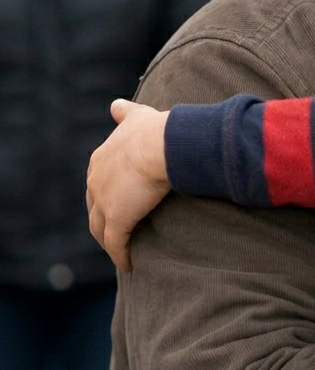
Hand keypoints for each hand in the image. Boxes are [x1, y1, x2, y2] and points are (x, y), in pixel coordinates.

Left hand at [86, 99, 170, 270]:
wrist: (163, 145)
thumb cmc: (157, 129)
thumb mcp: (137, 115)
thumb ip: (125, 112)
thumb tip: (116, 105)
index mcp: (100, 159)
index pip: (99, 182)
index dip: (108, 193)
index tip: (119, 200)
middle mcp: (96, 181)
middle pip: (96, 208)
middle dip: (105, 219)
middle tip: (118, 229)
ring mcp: (104, 203)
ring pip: (101, 229)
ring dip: (110, 241)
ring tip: (122, 250)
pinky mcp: (118, 221)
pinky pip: (116, 244)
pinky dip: (121, 255)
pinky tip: (129, 265)